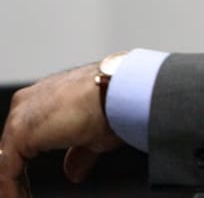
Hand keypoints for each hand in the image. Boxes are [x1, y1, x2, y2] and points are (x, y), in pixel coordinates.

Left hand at [0, 63, 123, 196]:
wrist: (116, 91)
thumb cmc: (115, 102)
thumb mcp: (95, 135)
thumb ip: (77, 155)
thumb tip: (73, 173)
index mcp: (46, 95)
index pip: (29, 133)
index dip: (29, 159)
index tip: (30, 181)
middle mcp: (29, 101)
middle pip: (12, 146)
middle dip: (16, 173)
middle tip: (22, 193)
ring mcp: (21, 115)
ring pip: (7, 158)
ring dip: (13, 183)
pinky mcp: (19, 133)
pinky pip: (8, 170)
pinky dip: (12, 189)